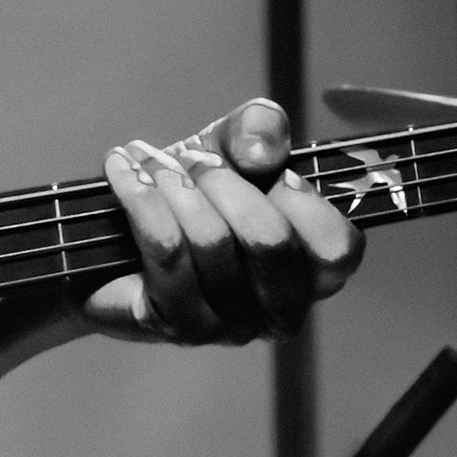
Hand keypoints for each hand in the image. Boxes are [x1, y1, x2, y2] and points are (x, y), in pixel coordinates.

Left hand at [85, 99, 362, 343]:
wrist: (119, 236)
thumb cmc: (194, 196)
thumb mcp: (234, 147)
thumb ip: (261, 130)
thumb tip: (261, 152)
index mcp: (314, 271)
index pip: (337, 248)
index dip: (300, 198)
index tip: (261, 164)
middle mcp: (281, 308)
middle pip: (269, 240)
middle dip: (223, 181)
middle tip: (191, 159)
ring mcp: (231, 326)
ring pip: (210, 243)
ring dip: (174, 186)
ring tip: (149, 161)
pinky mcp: (176, 326)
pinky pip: (164, 253)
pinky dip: (141, 200)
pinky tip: (124, 171)